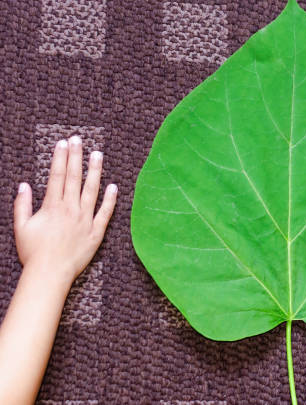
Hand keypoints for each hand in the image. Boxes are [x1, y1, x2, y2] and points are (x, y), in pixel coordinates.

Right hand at [13, 136, 116, 286]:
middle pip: (75, 178)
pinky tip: (114, 186)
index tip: (62, 143)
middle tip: (78, 139)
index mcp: (52, 207)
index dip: (60, 158)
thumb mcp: (21, 227)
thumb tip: (24, 185)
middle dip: (76, 157)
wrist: (49, 273)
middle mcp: (71, 209)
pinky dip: (110, 199)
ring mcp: (85, 220)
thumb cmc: (33, 252)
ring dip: (95, 171)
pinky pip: (106, 213)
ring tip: (98, 154)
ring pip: (92, 190)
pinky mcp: (96, 232)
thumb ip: (22, 205)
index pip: (57, 176)